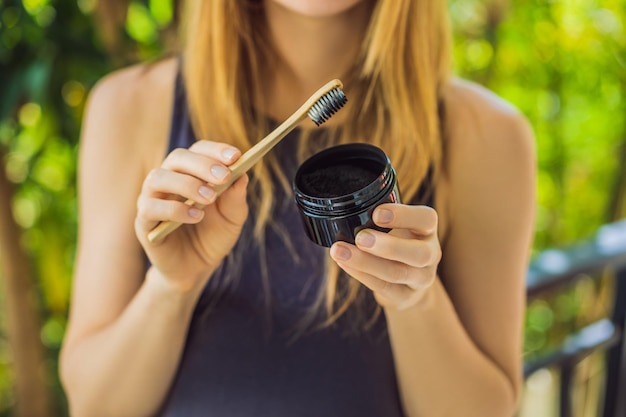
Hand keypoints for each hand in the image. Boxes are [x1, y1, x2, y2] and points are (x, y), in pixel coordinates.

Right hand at [135, 140, 248, 291]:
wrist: (196, 268)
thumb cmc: (214, 236)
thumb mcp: (232, 218)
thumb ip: (236, 198)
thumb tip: (243, 174)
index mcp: (191, 172)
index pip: (199, 150)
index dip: (216, 150)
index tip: (236, 156)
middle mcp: (168, 179)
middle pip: (177, 158)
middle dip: (202, 164)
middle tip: (224, 176)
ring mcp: (152, 199)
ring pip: (158, 177)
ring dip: (186, 184)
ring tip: (210, 198)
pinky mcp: (143, 221)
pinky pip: (150, 208)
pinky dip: (175, 210)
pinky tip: (197, 217)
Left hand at [329, 204, 441, 309]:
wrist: (409, 280)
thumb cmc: (396, 240)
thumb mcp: (397, 224)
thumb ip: (380, 214)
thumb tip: (348, 200)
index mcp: (428, 230)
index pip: (427, 219)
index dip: (403, 215)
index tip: (376, 213)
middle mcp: (431, 254)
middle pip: (419, 253)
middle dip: (389, 246)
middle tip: (360, 238)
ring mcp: (421, 279)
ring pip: (398, 273)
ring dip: (366, 262)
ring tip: (340, 251)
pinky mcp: (405, 296)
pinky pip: (384, 287)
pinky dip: (361, 274)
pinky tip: (344, 263)